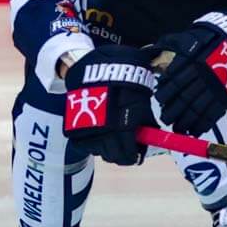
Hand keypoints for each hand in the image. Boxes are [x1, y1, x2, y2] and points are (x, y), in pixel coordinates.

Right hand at [62, 45, 158, 165]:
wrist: (92, 69)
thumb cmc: (121, 80)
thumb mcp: (140, 98)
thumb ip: (145, 119)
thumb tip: (152, 133)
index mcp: (123, 125)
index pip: (129, 154)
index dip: (134, 156)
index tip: (136, 154)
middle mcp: (104, 133)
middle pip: (114, 156)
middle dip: (123, 153)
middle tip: (126, 145)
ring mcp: (88, 133)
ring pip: (101, 152)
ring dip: (108, 147)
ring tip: (111, 133)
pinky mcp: (74, 131)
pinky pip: (87, 145)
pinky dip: (94, 141)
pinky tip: (99, 129)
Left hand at [151, 12, 226, 134]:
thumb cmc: (213, 38)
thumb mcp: (192, 36)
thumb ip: (174, 43)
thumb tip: (157, 48)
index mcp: (192, 61)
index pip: (174, 81)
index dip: (165, 93)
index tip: (159, 100)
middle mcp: (202, 76)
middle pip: (184, 98)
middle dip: (172, 111)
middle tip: (165, 119)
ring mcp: (215, 87)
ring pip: (197, 108)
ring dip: (186, 121)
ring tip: (178, 129)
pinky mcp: (226, 94)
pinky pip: (213, 112)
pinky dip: (203, 123)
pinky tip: (195, 130)